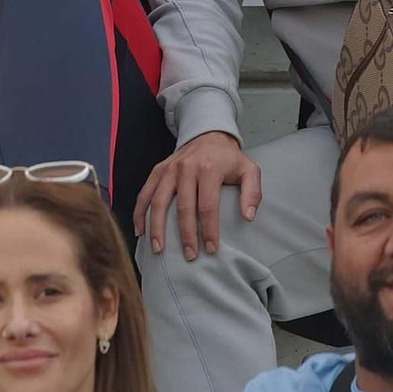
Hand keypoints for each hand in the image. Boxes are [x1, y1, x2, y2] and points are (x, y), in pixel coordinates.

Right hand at [136, 129, 260, 258]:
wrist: (208, 135)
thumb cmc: (228, 159)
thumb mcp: (249, 170)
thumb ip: (252, 193)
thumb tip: (248, 217)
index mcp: (209, 168)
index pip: (207, 206)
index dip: (209, 230)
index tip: (211, 249)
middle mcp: (186, 168)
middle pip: (183, 207)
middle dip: (185, 234)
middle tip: (189, 255)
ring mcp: (169, 169)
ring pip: (158, 201)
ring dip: (157, 227)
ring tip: (159, 249)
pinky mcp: (158, 170)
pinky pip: (145, 193)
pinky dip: (140, 212)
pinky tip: (140, 231)